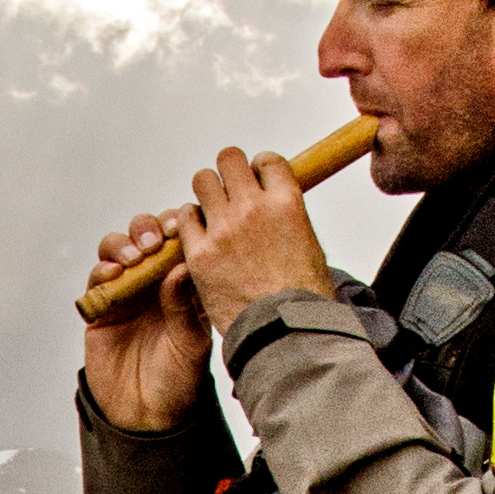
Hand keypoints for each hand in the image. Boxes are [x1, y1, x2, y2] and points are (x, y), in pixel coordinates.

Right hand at [79, 215, 209, 431]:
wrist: (149, 415)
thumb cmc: (179, 380)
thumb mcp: (192, 344)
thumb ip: (183, 306)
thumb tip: (180, 268)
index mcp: (183, 284)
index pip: (179, 240)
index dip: (177, 226)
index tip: (179, 226)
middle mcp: (154, 282)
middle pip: (145, 235)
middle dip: (147, 229)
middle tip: (153, 242)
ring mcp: (126, 293)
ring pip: (117, 250)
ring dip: (122, 245)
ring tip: (133, 258)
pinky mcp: (101, 310)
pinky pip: (96, 280)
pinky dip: (101, 270)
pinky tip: (112, 274)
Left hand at [175, 148, 332, 336]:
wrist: (285, 333)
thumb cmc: (303, 297)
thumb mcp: (309, 245)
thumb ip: (288, 218)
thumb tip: (276, 205)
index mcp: (287, 202)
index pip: (267, 160)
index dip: (260, 169)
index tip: (258, 182)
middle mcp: (254, 208)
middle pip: (229, 160)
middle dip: (229, 173)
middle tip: (230, 192)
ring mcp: (224, 229)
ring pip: (201, 180)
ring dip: (206, 192)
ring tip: (212, 211)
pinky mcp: (200, 253)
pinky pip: (185, 218)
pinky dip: (190, 223)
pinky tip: (199, 235)